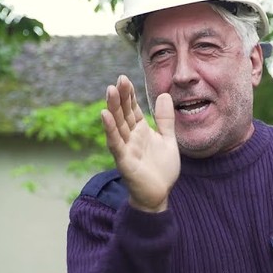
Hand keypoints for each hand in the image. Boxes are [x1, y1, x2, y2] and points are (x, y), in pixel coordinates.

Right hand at [101, 75, 179, 212]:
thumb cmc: (161, 169)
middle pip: (123, 113)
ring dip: (113, 108)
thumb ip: (165, 119)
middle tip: (118, 79)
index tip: (124, 78)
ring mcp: (126, 148)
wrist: (159, 194)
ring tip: (109, 90)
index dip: (128, 94)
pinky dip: (110, 130)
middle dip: (120, 97)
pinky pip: (116, 143)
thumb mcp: (168, 139)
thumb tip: (163, 95)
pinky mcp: (124, 160)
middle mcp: (130, 137)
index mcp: (140, 130)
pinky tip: (105, 115)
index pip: (132, 108)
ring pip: (118, 125)